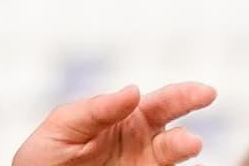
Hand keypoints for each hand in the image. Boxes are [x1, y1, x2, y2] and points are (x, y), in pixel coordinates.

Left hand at [11, 82, 217, 165]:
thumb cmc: (46, 155)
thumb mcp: (63, 126)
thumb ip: (95, 109)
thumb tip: (133, 91)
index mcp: (124, 117)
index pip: (157, 103)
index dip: (181, 95)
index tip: (201, 91)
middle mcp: (142, 142)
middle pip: (174, 129)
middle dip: (189, 118)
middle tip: (202, 110)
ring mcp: (144, 165)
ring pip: (172, 156)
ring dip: (182, 148)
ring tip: (189, 143)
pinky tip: (189, 162)